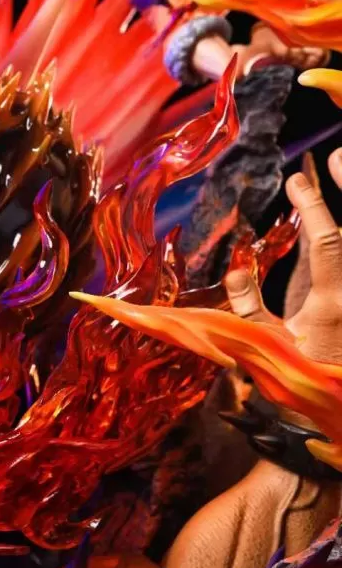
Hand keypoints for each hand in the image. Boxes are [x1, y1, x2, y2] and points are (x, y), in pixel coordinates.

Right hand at [225, 148, 341, 371]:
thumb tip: (236, 270)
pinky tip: (329, 212)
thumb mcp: (262, 345)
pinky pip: (341, 252)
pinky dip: (335, 233)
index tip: (295, 179)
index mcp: (331, 303)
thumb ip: (248, 307)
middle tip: (335, 156)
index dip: (313, 207)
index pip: (327, 243)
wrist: (326, 411)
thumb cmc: (292, 380)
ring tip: (335, 166)